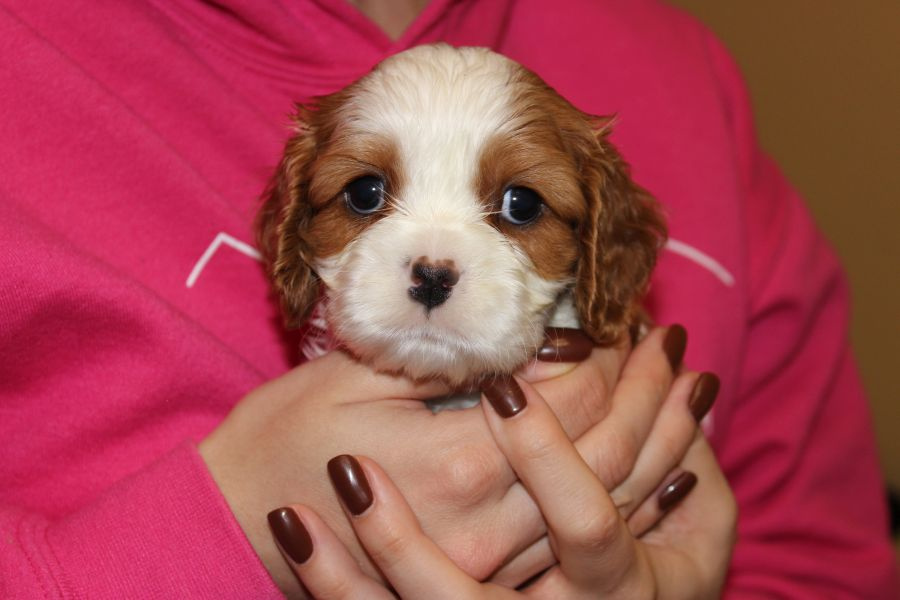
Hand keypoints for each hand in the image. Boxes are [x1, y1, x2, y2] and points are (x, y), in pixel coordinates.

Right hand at [269, 375, 735, 597]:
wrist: (231, 529)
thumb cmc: (279, 442)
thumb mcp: (350, 380)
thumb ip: (441, 361)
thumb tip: (519, 346)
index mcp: (461, 463)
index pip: (567, 404)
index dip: (605, 358)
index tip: (621, 319)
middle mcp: (492, 524)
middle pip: (605, 456)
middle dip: (646, 392)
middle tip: (674, 341)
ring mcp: (494, 563)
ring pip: (609, 505)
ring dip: (658, 444)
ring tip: (692, 392)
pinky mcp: (487, 578)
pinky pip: (578, 542)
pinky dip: (630, 498)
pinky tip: (661, 469)